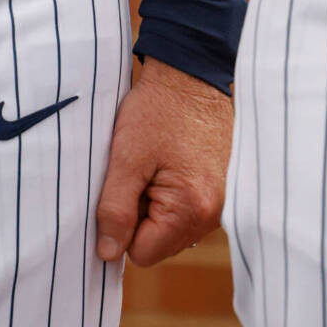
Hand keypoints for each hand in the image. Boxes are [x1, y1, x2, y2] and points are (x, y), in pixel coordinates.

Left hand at [94, 57, 231, 269]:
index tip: (122, 187)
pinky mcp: (219, 189)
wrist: (192, 72)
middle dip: (140, 214)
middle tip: (138, 171)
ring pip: (170, 226)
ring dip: (155, 203)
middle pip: (159, 243)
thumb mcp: (125, 157)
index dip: (122, 225)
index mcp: (191, 211)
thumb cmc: (157, 110)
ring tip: (153, 163)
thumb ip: (114, 209)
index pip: (141, 253)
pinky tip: (168, 161)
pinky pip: (185, 209)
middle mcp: (213, 215)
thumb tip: (107, 253)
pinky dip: (170, 191)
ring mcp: (220, 204)